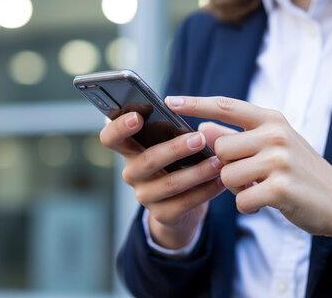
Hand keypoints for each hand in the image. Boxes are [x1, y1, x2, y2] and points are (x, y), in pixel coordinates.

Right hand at [99, 112, 231, 248]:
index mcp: (129, 150)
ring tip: (219, 161)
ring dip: (197, 171)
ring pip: (170, 184)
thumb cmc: (175, 163)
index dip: (120, 127)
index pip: (110, 138)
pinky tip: (221, 181)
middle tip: (199, 138)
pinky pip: (186, 202)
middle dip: (174, 149)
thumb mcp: (168, 144)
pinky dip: (206, 190)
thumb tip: (189, 117)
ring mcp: (145, 196)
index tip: (137, 117)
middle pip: (147, 160)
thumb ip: (171, 130)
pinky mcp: (163, 215)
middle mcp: (131, 174)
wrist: (180, 205)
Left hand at [165, 95, 331, 243]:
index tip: (170, 100)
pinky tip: (266, 202)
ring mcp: (280, 160)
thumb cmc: (300, 172)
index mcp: (272, 120)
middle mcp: (275, 134)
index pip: (226, 105)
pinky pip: (241, 200)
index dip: (195, 103)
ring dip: (237, 189)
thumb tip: (202, 127)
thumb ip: (237, 136)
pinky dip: (249, 206)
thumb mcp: (272, 146)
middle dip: (227, 166)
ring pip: (227, 175)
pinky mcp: (281, 188)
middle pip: (220, 148)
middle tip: (250, 175)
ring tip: (260, 187)